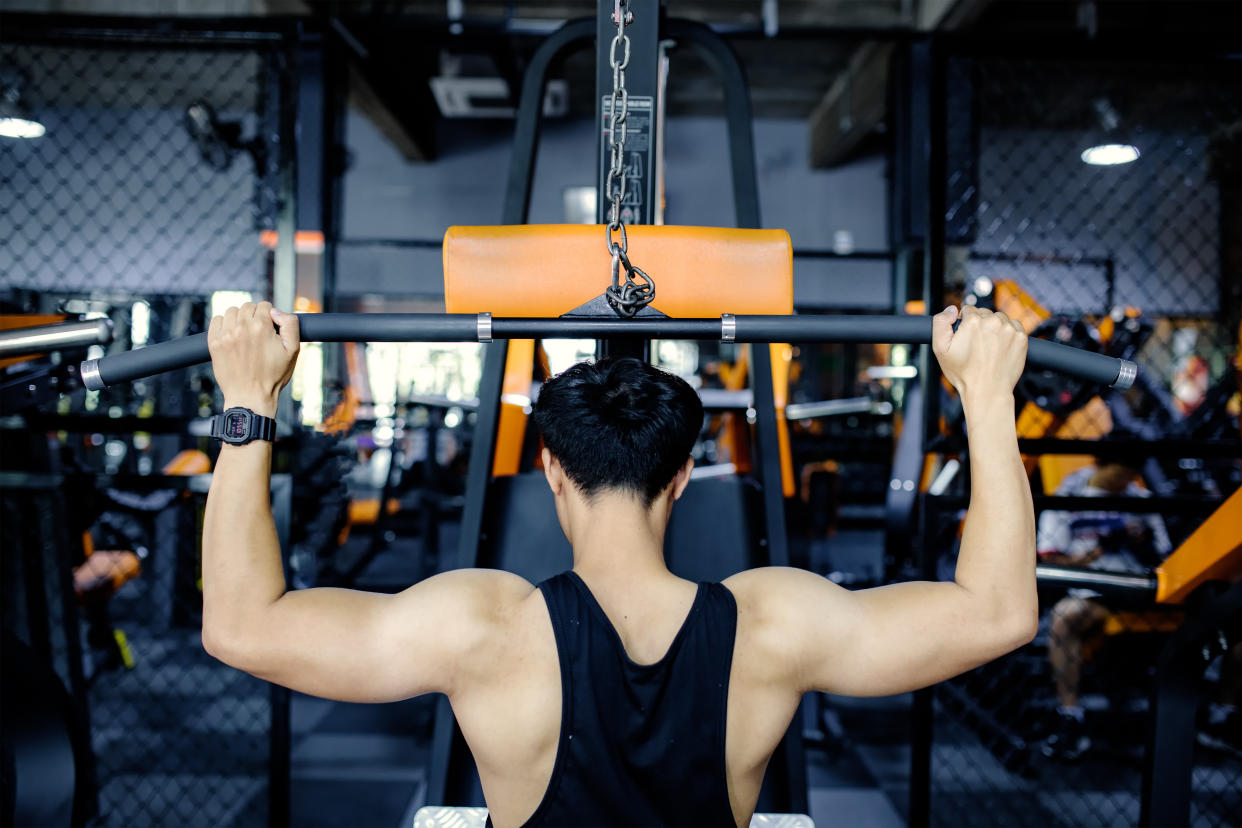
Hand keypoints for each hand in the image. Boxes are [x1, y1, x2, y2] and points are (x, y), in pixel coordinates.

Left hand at [207, 302, 299, 416]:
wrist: (250, 397)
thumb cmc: (273, 376)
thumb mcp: (293, 350)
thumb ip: (290, 324)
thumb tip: (276, 311)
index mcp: (261, 326)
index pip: (265, 306)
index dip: (270, 316)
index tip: (270, 329)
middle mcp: (241, 327)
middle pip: (248, 307)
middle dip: (255, 316)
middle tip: (259, 334)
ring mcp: (225, 334)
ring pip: (232, 311)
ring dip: (239, 318)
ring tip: (245, 335)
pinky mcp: (214, 342)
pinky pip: (216, 320)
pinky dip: (224, 324)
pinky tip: (232, 336)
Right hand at [931, 305, 1026, 403]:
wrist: (988, 390)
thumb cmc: (963, 373)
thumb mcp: (940, 349)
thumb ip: (940, 323)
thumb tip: (952, 309)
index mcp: (973, 321)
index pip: (969, 310)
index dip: (965, 324)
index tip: (966, 338)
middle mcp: (993, 322)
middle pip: (985, 313)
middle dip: (980, 325)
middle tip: (978, 345)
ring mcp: (1009, 329)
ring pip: (1000, 319)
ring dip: (995, 328)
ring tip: (989, 347)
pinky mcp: (1021, 337)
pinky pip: (1014, 326)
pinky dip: (1008, 333)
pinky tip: (1001, 347)